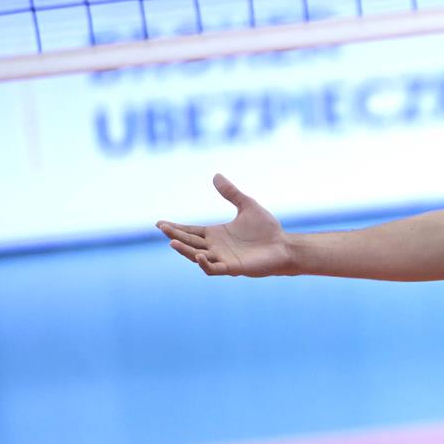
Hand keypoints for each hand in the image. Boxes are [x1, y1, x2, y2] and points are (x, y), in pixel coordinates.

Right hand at [156, 174, 290, 276]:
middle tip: (163, 228)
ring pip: (197, 257)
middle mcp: (215, 247)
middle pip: (190, 242)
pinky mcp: (233, 268)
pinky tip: (200, 256)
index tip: (159, 223)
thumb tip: (216, 175)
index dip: (176, 227)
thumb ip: (231, 193)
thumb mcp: (247, 206)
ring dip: (185, 251)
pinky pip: (214, 269)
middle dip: (176, 236)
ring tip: (172, 242)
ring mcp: (223, 258)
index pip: (190, 231)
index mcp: (216, 234)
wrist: (284, 246)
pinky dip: (205, 264)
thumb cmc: (267, 229)